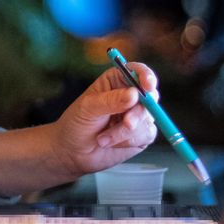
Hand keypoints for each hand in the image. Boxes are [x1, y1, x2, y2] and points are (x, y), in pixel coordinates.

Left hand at [47, 61, 159, 176]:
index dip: (147, 76)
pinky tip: (111, 143)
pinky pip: (147, 134)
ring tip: (102, 138)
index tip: (148, 86)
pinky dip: (128, 141)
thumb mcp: (89, 108)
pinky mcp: (141, 134)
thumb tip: (134, 94)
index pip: (138, 72)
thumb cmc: (77, 123)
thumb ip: (111, 100)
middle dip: (138, 112)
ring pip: (147, 119)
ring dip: (124, 132)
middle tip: (126, 123)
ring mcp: (138, 115)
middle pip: (150, 97)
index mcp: (117, 81)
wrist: (73, 151)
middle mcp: (131, 96)